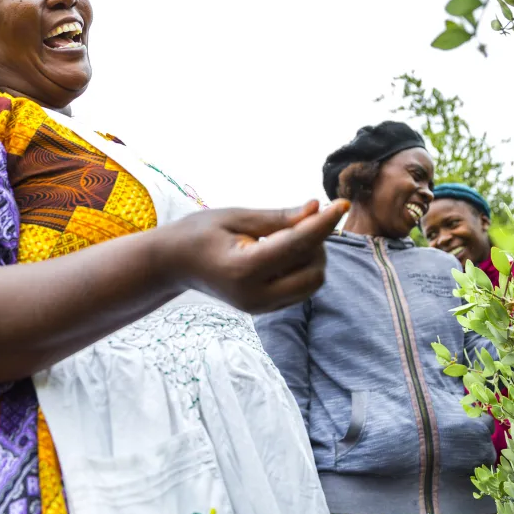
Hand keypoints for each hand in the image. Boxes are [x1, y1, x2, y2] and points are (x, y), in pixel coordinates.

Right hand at [166, 200, 349, 313]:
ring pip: (312, 283)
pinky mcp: (264, 310)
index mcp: (244, 269)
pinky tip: (282, 252)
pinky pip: (301, 290)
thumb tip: (317, 209)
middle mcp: (255, 295)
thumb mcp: (236, 217)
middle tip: (298, 220)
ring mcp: (260, 307)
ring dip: (313, 257)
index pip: (298, 245)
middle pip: (313, 269)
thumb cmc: (199, 233)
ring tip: (286, 237)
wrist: (172, 264)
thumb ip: (278, 218)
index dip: (324, 222)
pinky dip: (303, 268)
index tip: (342, 203)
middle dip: (317, 242)